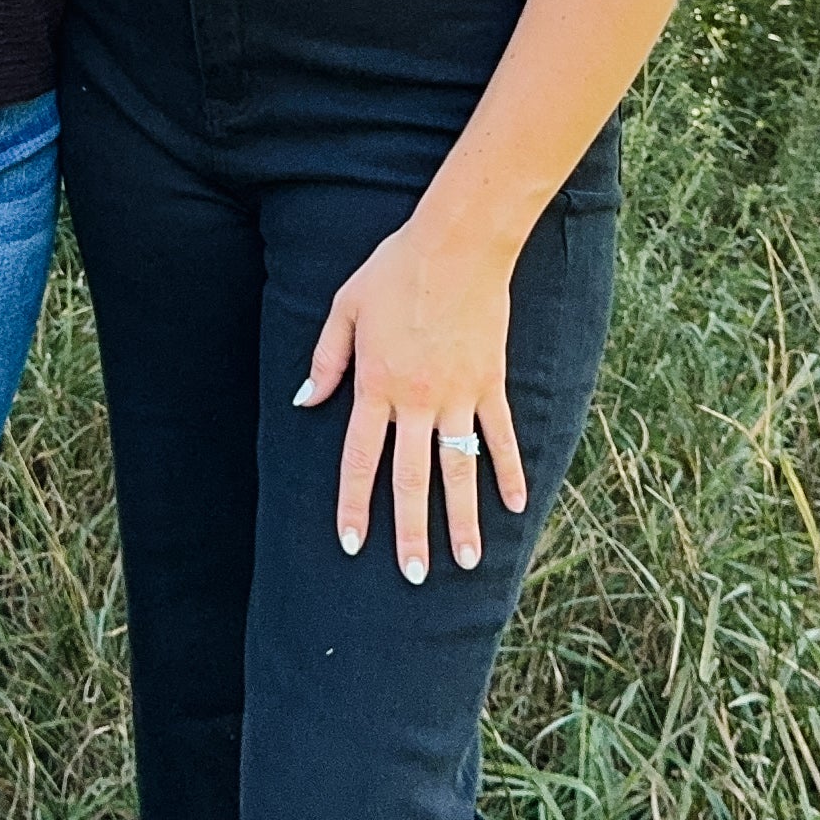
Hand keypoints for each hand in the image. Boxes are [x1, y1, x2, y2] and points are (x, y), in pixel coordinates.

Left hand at [295, 213, 528, 580]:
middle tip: (414, 576)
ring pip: (459, 469)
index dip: (355, 504)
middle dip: (410, 532)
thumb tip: (305, 401)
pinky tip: (514, 507)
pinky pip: (501, 436)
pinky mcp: (490, 382)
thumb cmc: (396, 269)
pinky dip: (509, 472)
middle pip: (411, 478)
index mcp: (376, 384)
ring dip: (462, 518)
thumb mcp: (346, 307)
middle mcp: (417, 399)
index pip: (360, 458)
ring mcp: (458, 394)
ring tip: (465, 562)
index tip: (352, 544)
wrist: (457, 243)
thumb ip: (327, 358)